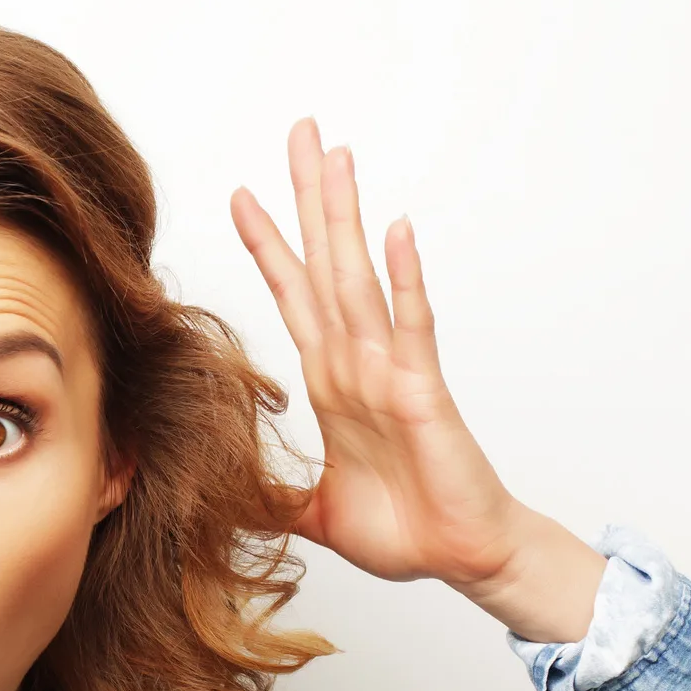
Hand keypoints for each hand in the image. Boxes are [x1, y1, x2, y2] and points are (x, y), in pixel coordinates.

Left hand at [229, 119, 603, 641]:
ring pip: (361, 279)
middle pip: (324, 267)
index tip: (241, 196)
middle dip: (308, 201)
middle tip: (300, 132)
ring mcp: (391, 371)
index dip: (268, 248)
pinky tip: (397, 232)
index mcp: (332, 382)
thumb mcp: (315, 513)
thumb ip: (274, 498)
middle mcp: (358, 364)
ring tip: (337, 158)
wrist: (463, 558)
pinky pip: (412, 327)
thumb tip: (227, 499)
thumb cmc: (407, 530)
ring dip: (345, 218)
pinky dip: (405, 279)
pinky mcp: (423, 392)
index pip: (293, 298)